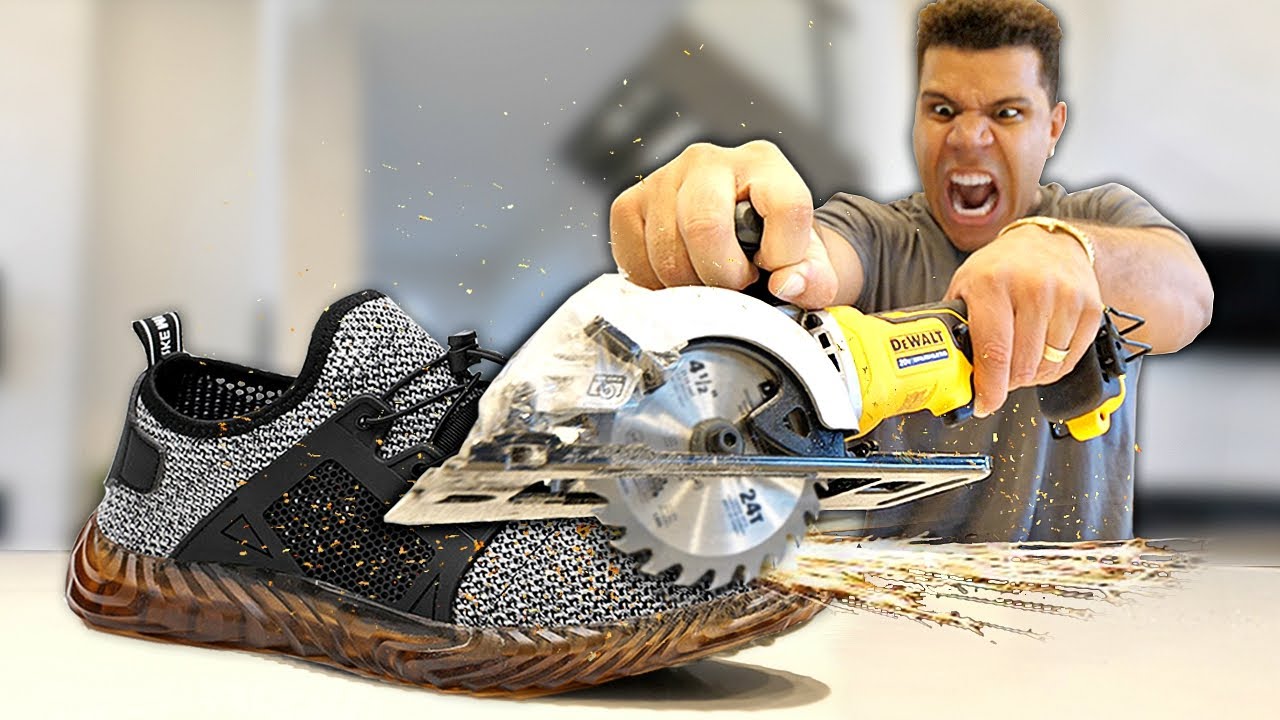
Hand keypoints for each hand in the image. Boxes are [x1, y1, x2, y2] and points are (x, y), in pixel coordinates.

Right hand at [609, 140, 841, 307]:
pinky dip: (656, 283)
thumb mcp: (808, 262)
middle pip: (704, 225)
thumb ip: (815, 277)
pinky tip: (679, 275)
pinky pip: (634, 258)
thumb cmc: (770, 244)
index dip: (783, 254)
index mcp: (764, 164)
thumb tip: (787, 283)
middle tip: (734, 285)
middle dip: (722, 274)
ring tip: (707, 277)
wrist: (735, 234)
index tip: (772, 270)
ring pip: (666, 251)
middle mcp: (710, 161)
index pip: (784, 206)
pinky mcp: (629, 204)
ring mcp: (664, 178)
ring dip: (688, 285)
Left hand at [944, 225, 1103, 416]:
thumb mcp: (965, 286)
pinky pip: (1071, 359)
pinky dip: (1054, 367)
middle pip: (1022, 364)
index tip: (984, 404)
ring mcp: (1065, 297)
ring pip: (1048, 365)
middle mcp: (1033, 288)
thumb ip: (956, 327)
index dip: (990, 387)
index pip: (994, 351)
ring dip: (1031, 375)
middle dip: (1007, 382)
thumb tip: (949, 371)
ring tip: (1020, 361)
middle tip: (1000, 378)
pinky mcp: (1090, 308)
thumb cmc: (1001, 268)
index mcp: (993, 284)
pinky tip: (1041, 354)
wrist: (1047, 242)